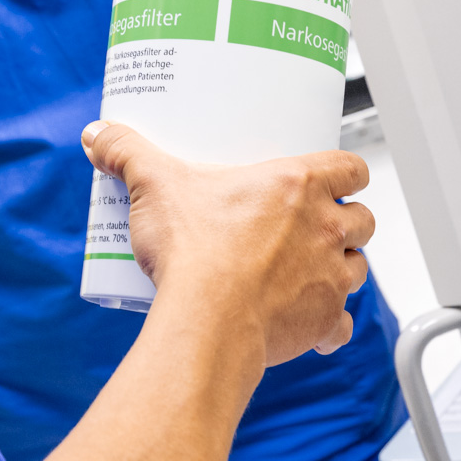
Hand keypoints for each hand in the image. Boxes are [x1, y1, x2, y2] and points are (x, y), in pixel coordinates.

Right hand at [82, 120, 372, 365]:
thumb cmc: (194, 252)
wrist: (206, 322)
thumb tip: (98, 134)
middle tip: (315, 226)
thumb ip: (127, 153)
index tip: (334, 178)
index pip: (351, 167)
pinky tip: (311, 324)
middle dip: (346, 222)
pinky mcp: (324, 320)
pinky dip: (330, 325)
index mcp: (298, 185)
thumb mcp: (155, 186)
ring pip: (358, 268)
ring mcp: (330, 276)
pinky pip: (342, 325)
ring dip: (341, 268)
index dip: (348, 173)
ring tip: (310, 270)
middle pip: (363, 218)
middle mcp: (325, 228)